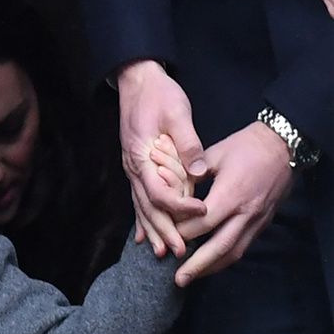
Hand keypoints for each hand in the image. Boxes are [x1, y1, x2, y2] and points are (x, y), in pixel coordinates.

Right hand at [116, 60, 207, 256]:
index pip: (159, 190)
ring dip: (152, 230)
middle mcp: (134, 167)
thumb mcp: (176, 113)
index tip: (201, 212)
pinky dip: (143, 218)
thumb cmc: (157, 95)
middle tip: (178, 251)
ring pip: (141, 207)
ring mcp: (132, 169)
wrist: (136, 81)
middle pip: (147, 206)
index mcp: (142, 155)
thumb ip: (187, 143)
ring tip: (161, 252)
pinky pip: (139, 199)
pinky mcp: (137, 168)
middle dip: (163, 230)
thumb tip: (197, 171)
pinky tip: (144, 235)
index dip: (179, 206)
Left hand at [174, 121, 292, 286]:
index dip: (181, 233)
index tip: (164, 239)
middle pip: (219, 247)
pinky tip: (211, 263)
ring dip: (212, 268)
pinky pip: (243, 246)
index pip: (202, 224)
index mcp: (231, 194)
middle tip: (178, 280)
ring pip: (234, 252)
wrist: (283, 146)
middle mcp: (246, 212)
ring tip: (192, 277)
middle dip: (197, 265)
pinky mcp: (263, 223)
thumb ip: (191, 175)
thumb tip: (170, 193)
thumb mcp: (214, 155)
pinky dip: (225, 258)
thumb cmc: (245, 147)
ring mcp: (257, 220)